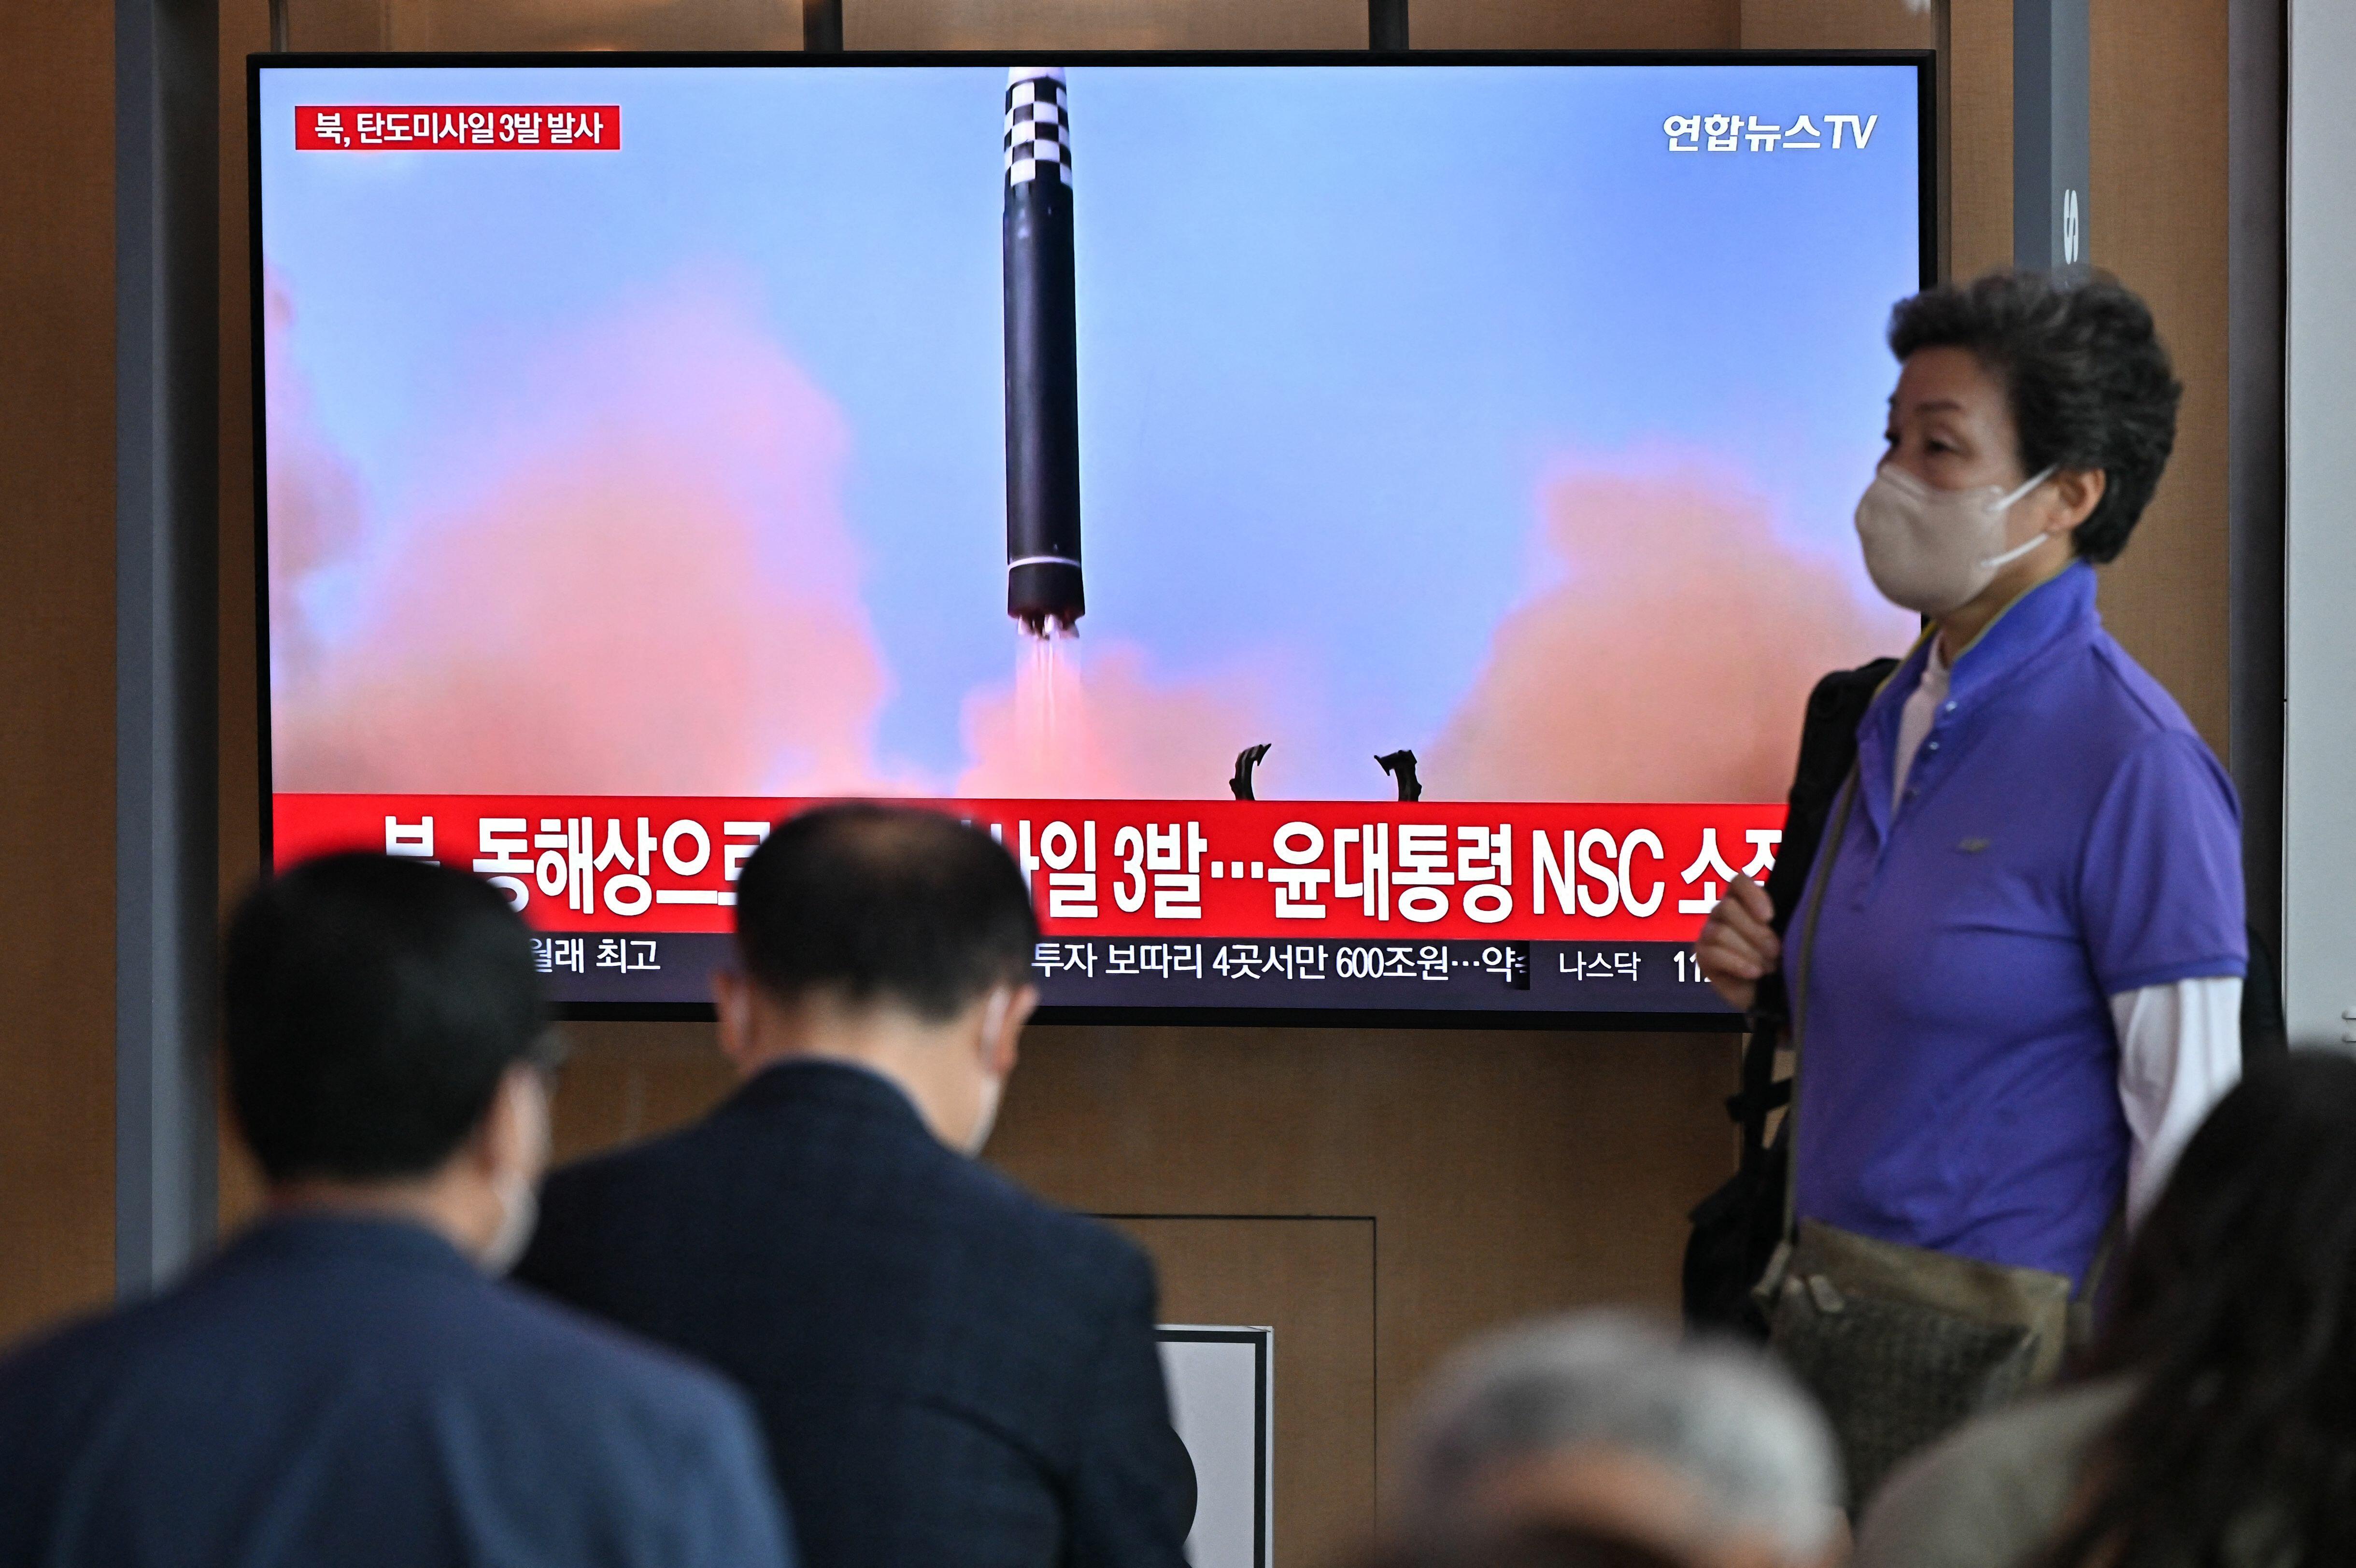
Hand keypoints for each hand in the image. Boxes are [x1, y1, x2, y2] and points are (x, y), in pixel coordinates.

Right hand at [1696, 873, 1778, 1012]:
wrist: (1770, 992)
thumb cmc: (1782, 957)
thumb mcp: (1787, 935)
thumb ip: (1783, 918)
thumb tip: (1777, 916)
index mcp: (1744, 899)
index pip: (1738, 881)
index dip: (1752, 895)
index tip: (1769, 917)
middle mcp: (1722, 911)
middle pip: (1727, 908)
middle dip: (1756, 933)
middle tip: (1776, 952)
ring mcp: (1709, 932)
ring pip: (1720, 932)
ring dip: (1749, 952)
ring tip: (1768, 967)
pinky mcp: (1702, 955)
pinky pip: (1714, 954)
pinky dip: (1737, 964)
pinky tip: (1754, 973)